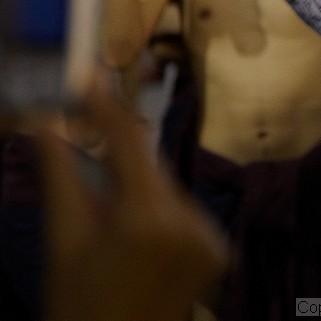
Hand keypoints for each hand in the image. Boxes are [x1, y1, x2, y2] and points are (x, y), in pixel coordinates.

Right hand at [36, 66, 228, 320]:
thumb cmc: (78, 304)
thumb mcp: (64, 239)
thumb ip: (60, 174)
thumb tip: (45, 120)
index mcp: (144, 220)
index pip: (129, 142)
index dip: (106, 106)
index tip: (88, 79)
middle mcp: (187, 222)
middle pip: (150, 165)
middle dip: (119, 157)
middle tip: (88, 146)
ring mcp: (208, 237)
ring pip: (167, 186)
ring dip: (140, 187)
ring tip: (113, 222)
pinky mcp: (217, 247)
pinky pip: (184, 210)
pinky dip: (161, 211)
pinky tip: (141, 238)